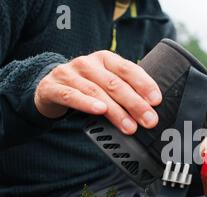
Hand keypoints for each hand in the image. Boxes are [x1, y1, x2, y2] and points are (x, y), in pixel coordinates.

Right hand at [34, 50, 161, 133]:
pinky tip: (99, 111)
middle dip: (136, 104)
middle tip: (149, 121)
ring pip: (97, 92)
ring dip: (116, 111)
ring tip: (130, 126)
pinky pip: (72, 96)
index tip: (157, 101)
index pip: (128, 69)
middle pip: (115, 83)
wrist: (49, 88)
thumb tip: (151, 110)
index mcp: (105, 59)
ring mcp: (69, 74)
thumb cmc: (86, 87)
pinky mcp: (54, 87)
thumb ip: (126, 90)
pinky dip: (87, 104)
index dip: (144, 84)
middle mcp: (88, 63)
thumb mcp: (106, 83)